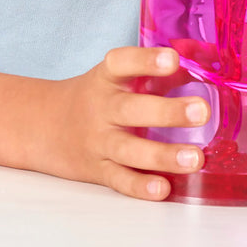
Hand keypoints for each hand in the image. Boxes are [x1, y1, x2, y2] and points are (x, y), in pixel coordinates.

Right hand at [50, 47, 209, 200]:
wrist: (45, 125)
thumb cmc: (95, 97)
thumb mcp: (115, 76)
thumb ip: (154, 68)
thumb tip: (202, 58)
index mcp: (106, 79)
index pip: (121, 63)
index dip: (146, 60)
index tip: (173, 59)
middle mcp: (101, 108)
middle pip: (130, 109)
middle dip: (167, 111)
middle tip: (201, 110)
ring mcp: (98, 141)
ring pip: (129, 150)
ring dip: (162, 154)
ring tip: (195, 158)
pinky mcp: (99, 170)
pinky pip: (119, 180)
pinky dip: (140, 186)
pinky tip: (163, 188)